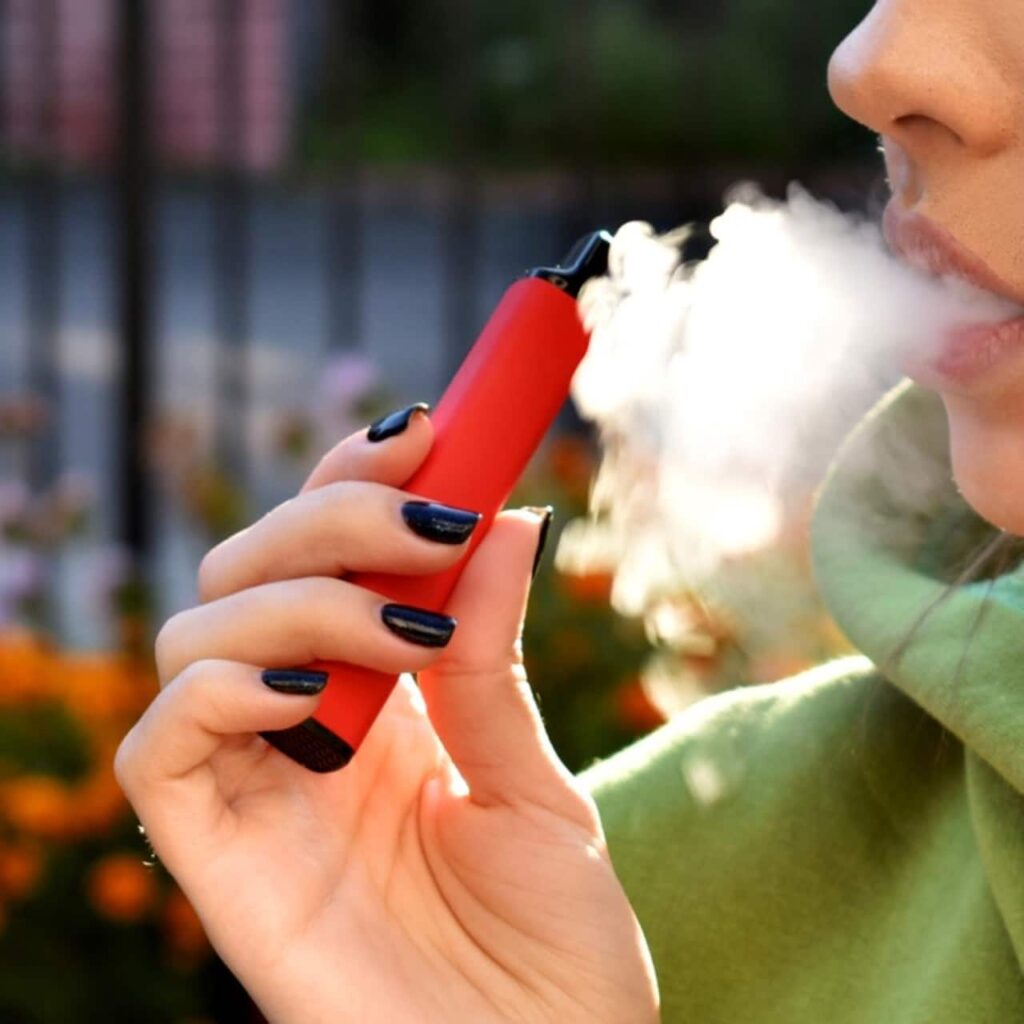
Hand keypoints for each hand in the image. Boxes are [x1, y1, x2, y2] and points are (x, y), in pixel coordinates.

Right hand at [115, 406, 658, 1023]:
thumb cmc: (554, 954)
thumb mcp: (533, 780)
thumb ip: (494, 658)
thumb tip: (505, 519)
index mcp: (379, 704)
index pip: (328, 555)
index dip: (358, 481)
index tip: (431, 428)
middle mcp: (305, 731)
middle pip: (252, 567)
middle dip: (336, 516)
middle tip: (433, 518)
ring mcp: (257, 790)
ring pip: (198, 631)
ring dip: (301, 592)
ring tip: (408, 626)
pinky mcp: (218, 861)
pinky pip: (163, 747)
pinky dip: (224, 687)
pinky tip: (318, 690)